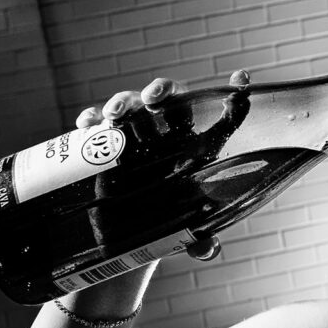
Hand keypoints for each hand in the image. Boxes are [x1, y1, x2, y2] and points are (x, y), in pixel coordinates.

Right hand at [75, 70, 251, 261]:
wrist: (131, 220)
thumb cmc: (170, 212)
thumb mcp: (185, 226)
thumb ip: (199, 237)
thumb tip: (207, 249)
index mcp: (198, 142)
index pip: (220, 112)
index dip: (233, 93)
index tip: (241, 78)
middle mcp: (167, 129)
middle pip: (170, 97)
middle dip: (161, 89)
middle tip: (154, 97)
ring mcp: (135, 130)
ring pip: (131, 103)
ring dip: (122, 102)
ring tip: (115, 114)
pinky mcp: (105, 141)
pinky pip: (96, 122)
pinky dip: (90, 119)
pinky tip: (85, 125)